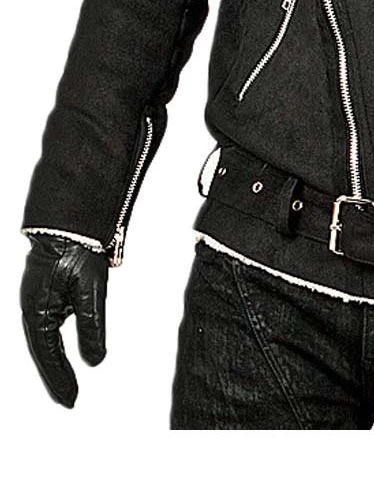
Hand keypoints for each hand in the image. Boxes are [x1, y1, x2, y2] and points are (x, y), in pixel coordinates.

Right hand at [20, 233, 107, 407]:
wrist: (69, 220)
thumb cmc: (77, 249)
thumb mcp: (91, 291)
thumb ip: (92, 326)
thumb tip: (95, 359)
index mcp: (38, 311)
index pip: (48, 355)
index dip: (60, 378)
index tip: (71, 399)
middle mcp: (33, 307)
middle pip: (43, 351)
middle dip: (55, 375)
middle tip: (68, 398)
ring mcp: (37, 299)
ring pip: (44, 339)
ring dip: (54, 361)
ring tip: (66, 382)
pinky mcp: (46, 290)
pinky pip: (47, 325)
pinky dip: (54, 343)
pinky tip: (62, 350)